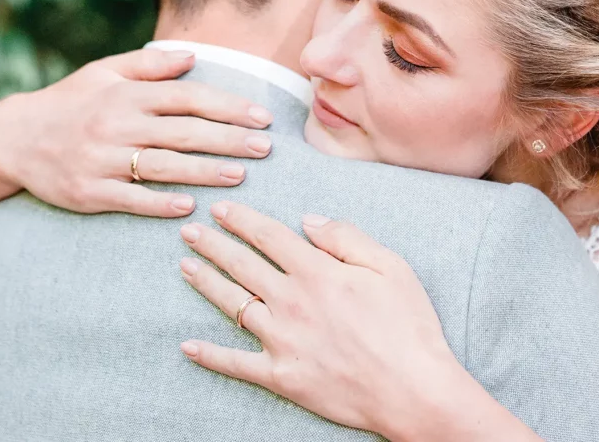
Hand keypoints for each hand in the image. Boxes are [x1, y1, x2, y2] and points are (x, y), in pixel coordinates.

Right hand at [0, 49, 275, 217]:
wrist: (11, 139)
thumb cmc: (67, 103)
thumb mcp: (102, 72)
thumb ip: (149, 66)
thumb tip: (194, 57)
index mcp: (125, 95)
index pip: (186, 98)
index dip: (227, 106)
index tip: (262, 116)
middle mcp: (116, 125)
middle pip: (183, 132)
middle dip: (228, 139)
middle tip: (266, 148)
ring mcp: (101, 160)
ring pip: (162, 167)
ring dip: (204, 171)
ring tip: (239, 176)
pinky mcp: (88, 192)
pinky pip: (130, 199)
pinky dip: (160, 203)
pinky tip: (190, 206)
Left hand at [176, 202, 460, 440]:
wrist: (413, 391)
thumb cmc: (409, 326)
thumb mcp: (389, 266)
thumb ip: (346, 237)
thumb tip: (308, 220)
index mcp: (317, 272)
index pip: (268, 236)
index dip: (241, 219)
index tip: (219, 208)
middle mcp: (291, 302)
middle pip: (242, 264)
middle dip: (212, 243)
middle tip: (189, 230)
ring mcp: (281, 340)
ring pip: (232, 304)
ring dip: (206, 282)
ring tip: (185, 266)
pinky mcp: (280, 376)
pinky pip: (235, 363)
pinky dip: (209, 355)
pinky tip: (187, 345)